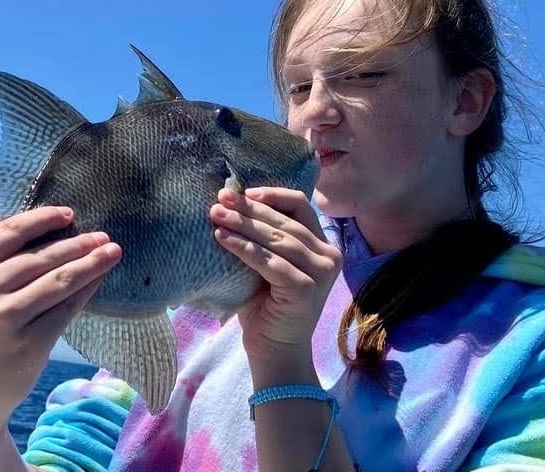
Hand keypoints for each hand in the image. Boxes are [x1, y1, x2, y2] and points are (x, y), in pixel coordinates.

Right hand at [0, 206, 121, 439]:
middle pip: (38, 257)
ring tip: (112, 252)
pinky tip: (98, 281)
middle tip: (102, 236)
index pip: (7, 233)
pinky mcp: (28, 345)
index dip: (42, 220)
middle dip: (76, 243)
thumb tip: (40, 229)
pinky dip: (85, 292)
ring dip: (90, 263)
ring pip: (58, 281)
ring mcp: (3, 320)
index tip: (68, 214)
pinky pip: (65, 310)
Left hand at [210, 188, 341, 366]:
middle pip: (285, 221)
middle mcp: (329, 257)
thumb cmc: (266, 307)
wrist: (275, 353)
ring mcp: (321, 273)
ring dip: (243, 224)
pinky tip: (221, 238)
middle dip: (249, 208)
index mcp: (323, 246)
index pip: (301, 206)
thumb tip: (231, 201)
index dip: (272, 195)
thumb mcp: (268, 264)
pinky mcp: (306, 289)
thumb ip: (263, 238)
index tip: (242, 192)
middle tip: (220, 198)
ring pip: (278, 239)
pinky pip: (269, 261)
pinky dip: (243, 247)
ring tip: (215, 214)